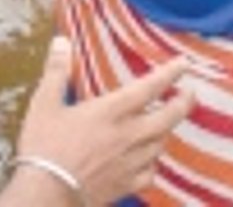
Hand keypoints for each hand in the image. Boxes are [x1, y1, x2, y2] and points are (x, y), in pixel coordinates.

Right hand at [7, 39, 190, 206]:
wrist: (43, 198)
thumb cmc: (43, 150)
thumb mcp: (43, 106)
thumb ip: (55, 73)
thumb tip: (60, 42)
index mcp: (112, 111)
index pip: (151, 86)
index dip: (171, 72)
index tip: (184, 63)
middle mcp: (128, 134)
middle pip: (169, 115)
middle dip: (184, 102)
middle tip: (189, 92)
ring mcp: (129, 162)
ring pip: (161, 143)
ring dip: (165, 132)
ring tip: (165, 124)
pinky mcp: (124, 186)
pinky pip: (150, 174)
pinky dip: (152, 165)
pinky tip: (147, 162)